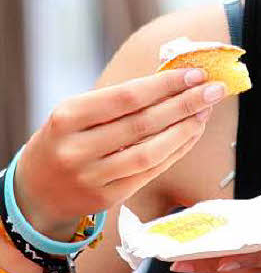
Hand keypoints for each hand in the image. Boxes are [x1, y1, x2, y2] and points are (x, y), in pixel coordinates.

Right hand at [15, 69, 224, 237]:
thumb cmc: (64, 141)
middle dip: (184, 103)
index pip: (126, 96)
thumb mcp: (75, 114)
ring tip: (205, 112)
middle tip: (213, 89)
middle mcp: (77, 149)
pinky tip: (191, 134)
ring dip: (185, 130)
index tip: (194, 73)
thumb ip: (117, 100)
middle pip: (143, 123)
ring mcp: (92, 178)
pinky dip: (175, 151)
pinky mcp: (107, 199)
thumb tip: (174, 80)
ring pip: (151, 152)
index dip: (165, 85)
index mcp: (67, 117)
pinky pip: (150, 172)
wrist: (34, 192)